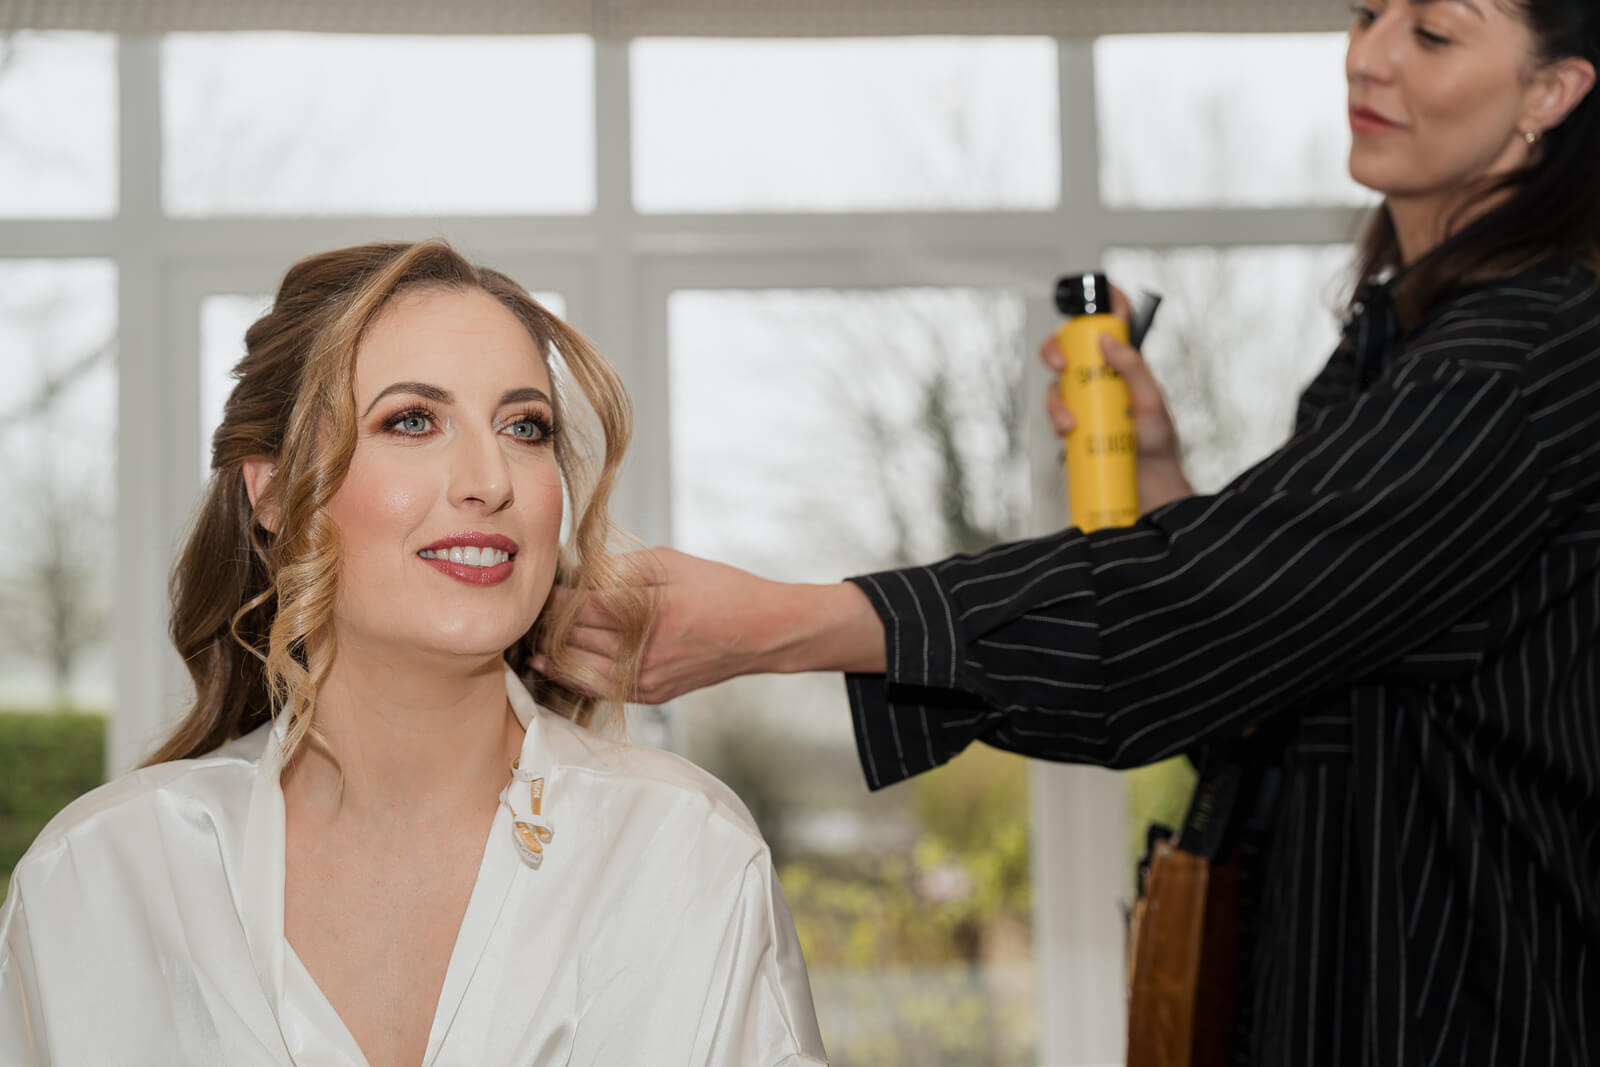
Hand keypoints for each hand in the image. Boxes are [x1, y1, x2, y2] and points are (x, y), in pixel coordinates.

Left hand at [532, 548, 884, 703]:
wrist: (764, 632)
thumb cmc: (721, 589)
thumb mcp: (671, 564)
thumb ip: (620, 568)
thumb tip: (573, 568)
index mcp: (650, 614)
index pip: (580, 607)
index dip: (552, 596)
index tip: (535, 583)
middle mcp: (644, 654)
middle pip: (574, 640)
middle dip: (545, 623)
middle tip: (523, 607)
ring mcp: (647, 680)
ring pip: (577, 670)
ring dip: (550, 652)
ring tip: (529, 633)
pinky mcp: (651, 695)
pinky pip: (597, 687)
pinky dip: (571, 674)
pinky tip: (550, 660)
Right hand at [1039, 287, 1193, 512]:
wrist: (1149, 491)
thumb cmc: (1158, 448)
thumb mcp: (1152, 405)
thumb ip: (1135, 370)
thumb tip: (1108, 340)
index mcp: (1126, 367)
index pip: (1113, 325)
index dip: (1103, 303)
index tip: (1099, 290)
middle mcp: (1102, 381)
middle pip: (1069, 350)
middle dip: (1056, 350)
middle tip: (1060, 363)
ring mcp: (1087, 403)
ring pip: (1057, 383)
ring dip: (1056, 398)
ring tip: (1070, 421)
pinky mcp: (1074, 426)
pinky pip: (1055, 414)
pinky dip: (1056, 420)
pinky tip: (1068, 432)